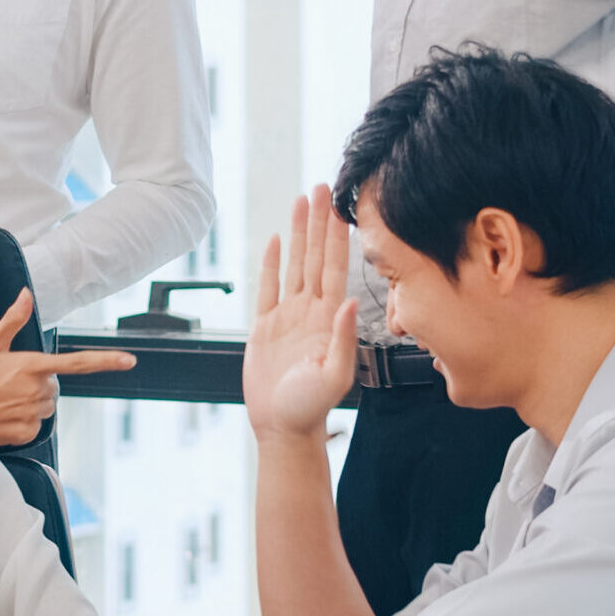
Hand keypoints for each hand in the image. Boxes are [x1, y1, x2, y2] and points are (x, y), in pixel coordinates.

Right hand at [0, 290, 134, 452]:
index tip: (130, 360)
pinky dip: (21, 420)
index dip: (106, 361)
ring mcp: (32, 414)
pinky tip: (0, 415)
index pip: (77, 363)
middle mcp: (36, 391)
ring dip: (31, 401)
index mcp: (30, 366)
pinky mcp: (26, 434)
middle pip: (54, 385)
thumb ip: (12, 320)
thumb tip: (27, 294)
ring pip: (46, 404)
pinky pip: (34, 424)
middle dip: (37, 382)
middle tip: (6, 383)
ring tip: (0, 399)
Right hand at [243, 185, 356, 442]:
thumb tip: (348, 302)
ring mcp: (289, 316)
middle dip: (319, 221)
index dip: (337, 236)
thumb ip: (342, 338)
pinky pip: (268, 287)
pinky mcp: (266, 326)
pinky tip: (277, 239)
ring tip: (300, 200)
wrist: (284, 428)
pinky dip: (272, 262)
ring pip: (295, 264)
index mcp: (330, 319)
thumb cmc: (311, 408)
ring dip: (298, 232)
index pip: (335, 267)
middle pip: (316, 256)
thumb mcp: (335, 376)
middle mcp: (312, 311)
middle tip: (321, 187)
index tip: (340, 206)